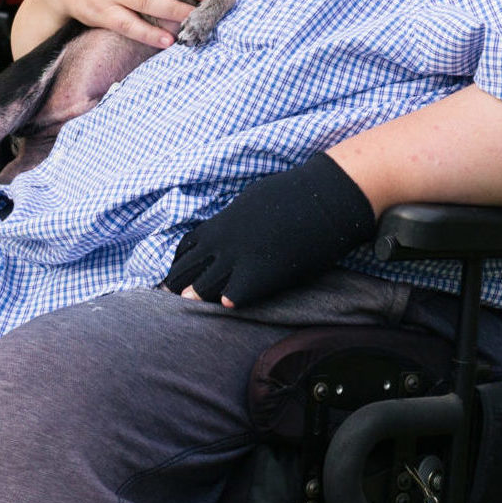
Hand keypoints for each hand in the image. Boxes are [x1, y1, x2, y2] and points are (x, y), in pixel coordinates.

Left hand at [164, 154, 377, 307]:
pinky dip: (231, 301)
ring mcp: (238, 259)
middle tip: (180, 299)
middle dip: (180, 286)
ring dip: (201, 297)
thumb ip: (233, 220)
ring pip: (201, 288)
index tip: (182, 277)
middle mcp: (221, 243)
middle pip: (183, 272)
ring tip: (199, 308)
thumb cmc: (292, 195)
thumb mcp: (250, 202)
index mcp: (219, 225)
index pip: (184, 251)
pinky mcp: (258, 274)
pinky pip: (232, 296)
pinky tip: (232, 304)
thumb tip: (228, 229)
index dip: (181, 266)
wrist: (322, 197)